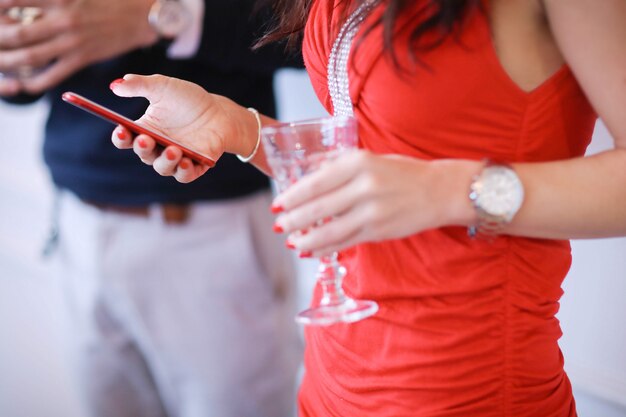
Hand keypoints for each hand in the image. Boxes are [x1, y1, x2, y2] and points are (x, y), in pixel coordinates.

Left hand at [0, 0, 157, 95]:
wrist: (142, 15)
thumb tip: (22, 0)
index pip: (12, 1)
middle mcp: (63, 20)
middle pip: (16, 34)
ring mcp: (73, 42)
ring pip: (30, 57)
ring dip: (8, 62)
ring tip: (0, 62)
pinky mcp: (82, 58)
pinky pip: (52, 75)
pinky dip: (34, 83)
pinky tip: (24, 83)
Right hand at [110, 74, 257, 182]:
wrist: (218, 112)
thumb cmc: (188, 100)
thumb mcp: (163, 87)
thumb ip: (139, 85)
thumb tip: (115, 85)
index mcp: (145, 130)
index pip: (126, 139)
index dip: (121, 136)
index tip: (122, 128)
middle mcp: (157, 147)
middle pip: (144, 154)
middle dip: (143, 147)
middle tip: (146, 139)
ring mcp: (176, 158)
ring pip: (163, 167)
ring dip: (166, 160)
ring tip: (173, 149)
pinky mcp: (195, 166)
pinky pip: (185, 175)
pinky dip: (183, 171)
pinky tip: (185, 161)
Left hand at [272, 151, 478, 255]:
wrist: (440, 191)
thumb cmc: (403, 172)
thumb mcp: (370, 158)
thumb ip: (338, 165)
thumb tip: (308, 174)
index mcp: (358, 162)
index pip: (315, 182)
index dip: (292, 196)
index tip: (277, 203)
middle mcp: (364, 186)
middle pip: (317, 208)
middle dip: (293, 219)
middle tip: (279, 224)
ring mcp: (372, 212)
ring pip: (329, 230)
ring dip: (305, 239)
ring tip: (291, 242)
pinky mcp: (378, 231)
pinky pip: (345, 242)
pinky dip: (325, 248)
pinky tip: (311, 251)